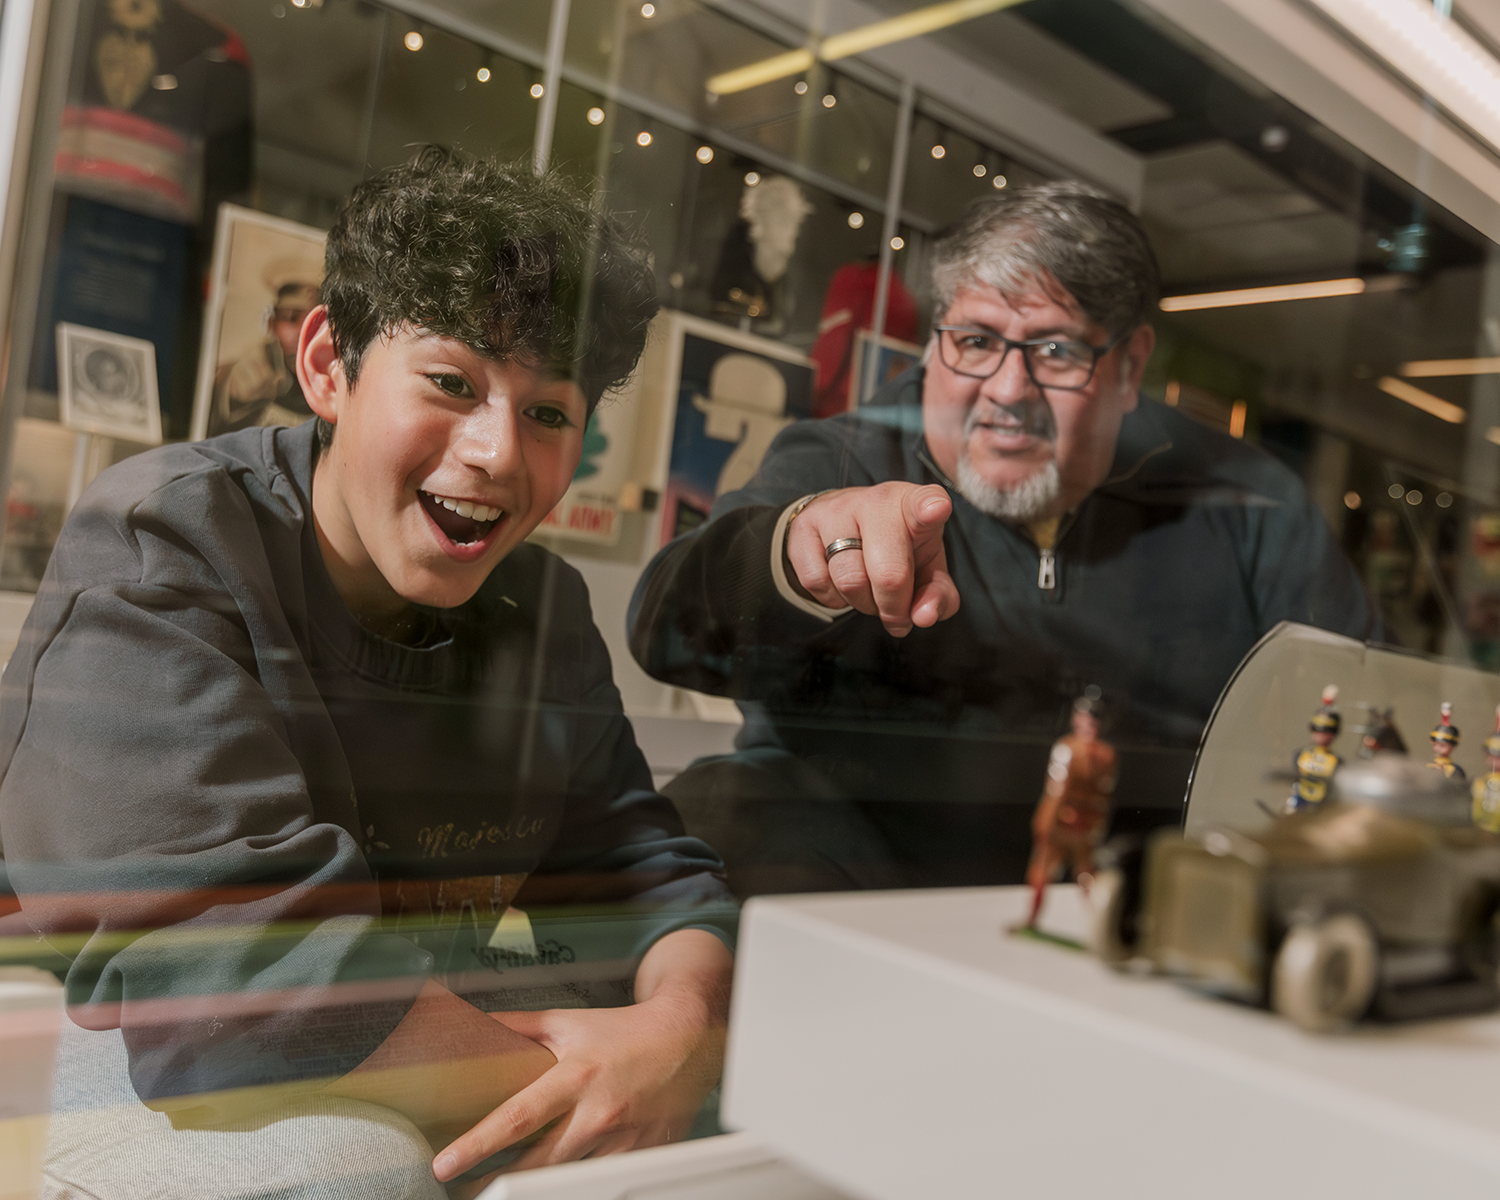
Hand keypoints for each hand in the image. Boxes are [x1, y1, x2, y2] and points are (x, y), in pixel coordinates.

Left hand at [432, 929, 730, 1181]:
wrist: (688, 1037)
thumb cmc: (625, 1030)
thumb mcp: (569, 1021)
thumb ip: (520, 1026)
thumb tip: (475, 1022)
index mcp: (575, 1076)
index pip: (517, 1117)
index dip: (477, 1144)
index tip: (445, 1164)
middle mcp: (597, 1113)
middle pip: (536, 1164)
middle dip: (496, 1183)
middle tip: (465, 1191)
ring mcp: (621, 1140)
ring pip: (567, 1180)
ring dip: (533, 1188)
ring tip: (503, 1191)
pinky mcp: (642, 1154)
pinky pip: (601, 1179)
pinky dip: (577, 1183)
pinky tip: (558, 1184)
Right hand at [785, 482, 959, 635]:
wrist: (843, 522)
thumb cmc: (896, 548)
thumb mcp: (926, 568)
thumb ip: (938, 596)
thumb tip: (923, 617)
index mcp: (914, 506)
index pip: (925, 502)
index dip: (930, 509)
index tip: (936, 510)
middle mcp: (876, 501)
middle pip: (889, 573)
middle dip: (894, 608)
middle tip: (897, 616)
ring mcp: (836, 511)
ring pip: (850, 582)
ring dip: (863, 605)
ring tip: (869, 596)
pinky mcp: (803, 527)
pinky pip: (817, 582)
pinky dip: (833, 599)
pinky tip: (841, 586)